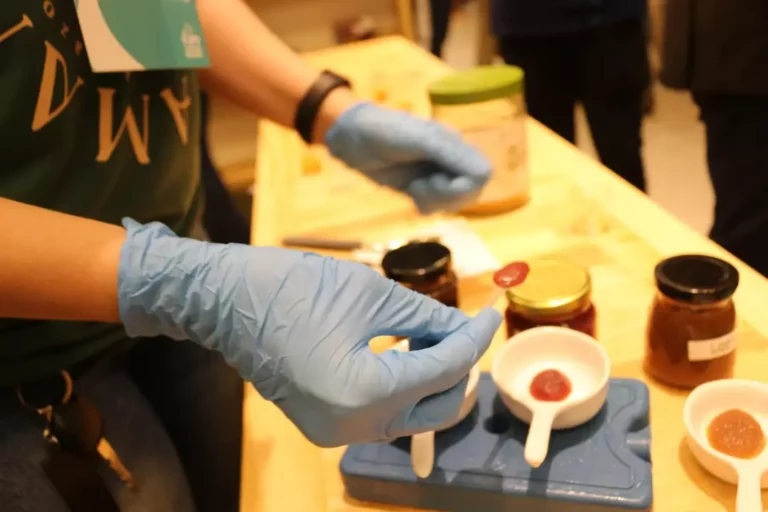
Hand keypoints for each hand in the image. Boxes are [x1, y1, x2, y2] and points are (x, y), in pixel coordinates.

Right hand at [118, 220, 500, 446]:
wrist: (223, 300)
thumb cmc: (290, 286)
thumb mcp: (369, 294)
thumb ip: (426, 316)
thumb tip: (462, 326)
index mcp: (364, 393)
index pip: (443, 369)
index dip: (474, 338)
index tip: (492, 312)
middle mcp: (352, 427)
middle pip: (435, 407)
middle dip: (457, 366)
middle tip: (463, 325)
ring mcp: (335, 432)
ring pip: (410, 414)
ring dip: (431, 376)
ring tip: (431, 332)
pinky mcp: (324, 426)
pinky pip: (381, 413)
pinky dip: (401, 386)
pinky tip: (404, 350)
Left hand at [325, 102, 491, 214]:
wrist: (353, 139)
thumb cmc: (384, 131)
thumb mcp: (418, 138)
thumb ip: (450, 154)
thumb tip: (483, 175)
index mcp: (455, 143)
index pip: (481, 174)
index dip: (463, 186)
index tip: (436, 181)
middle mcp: (451, 159)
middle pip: (470, 192)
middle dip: (446, 196)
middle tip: (421, 186)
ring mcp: (437, 175)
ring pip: (455, 203)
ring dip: (434, 201)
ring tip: (414, 188)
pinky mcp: (422, 188)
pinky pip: (437, 207)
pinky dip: (425, 205)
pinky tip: (411, 194)